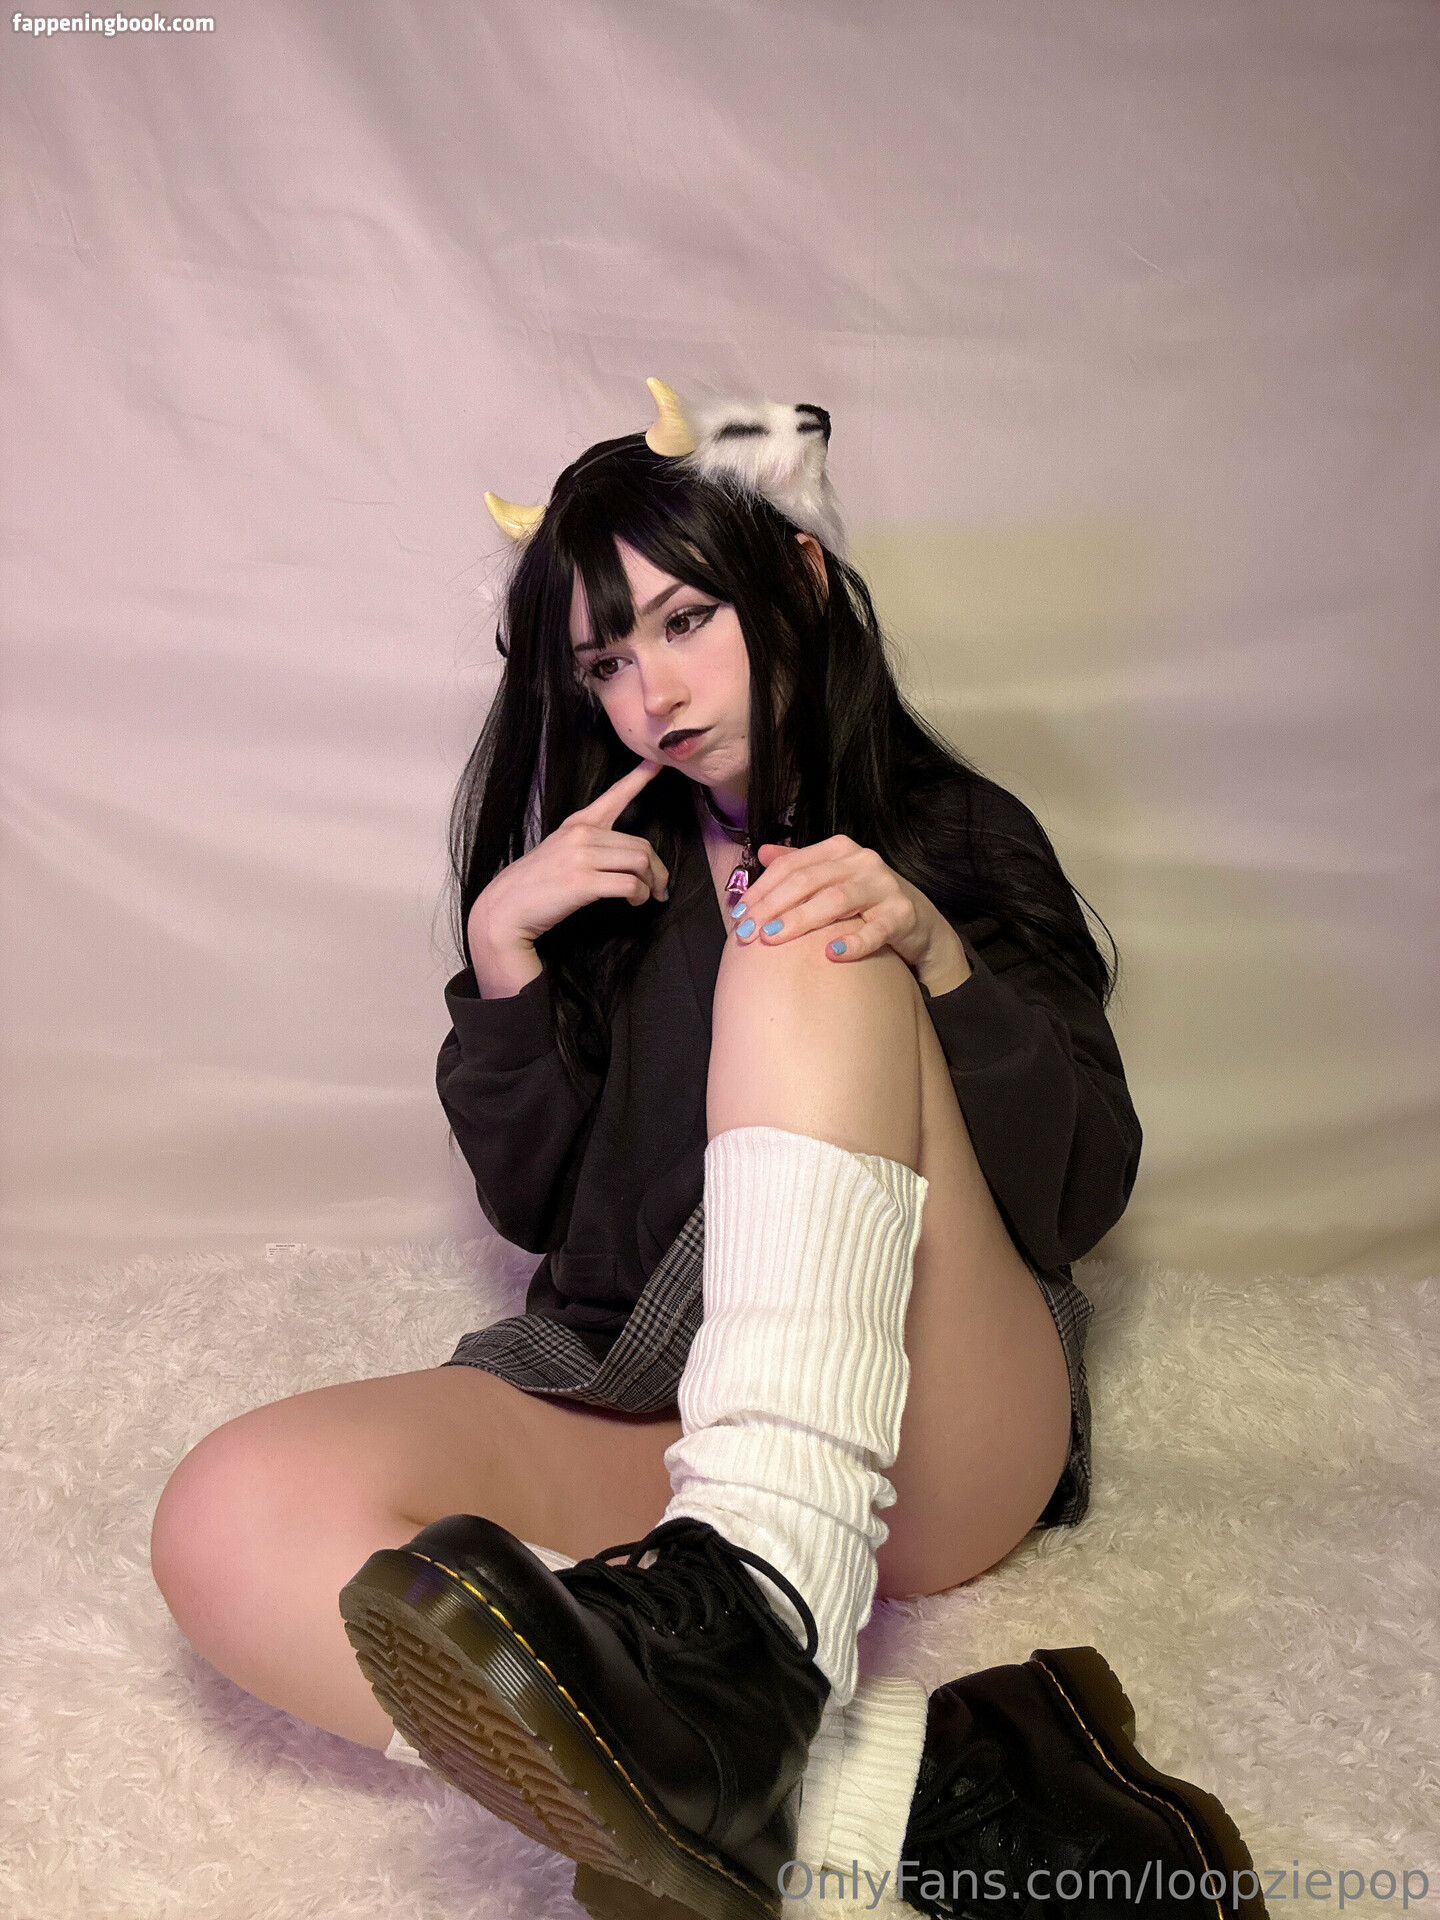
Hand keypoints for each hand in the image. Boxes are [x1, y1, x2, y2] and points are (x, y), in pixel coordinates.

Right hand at [468, 760, 669, 979]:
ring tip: (645, 897)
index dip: (639, 778)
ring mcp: (580, 858)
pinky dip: (639, 896)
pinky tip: (633, 902)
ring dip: (650, 884)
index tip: (657, 762)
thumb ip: (590, 846)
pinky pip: (629, 885)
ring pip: (640, 862)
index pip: (614, 796)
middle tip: (659, 888)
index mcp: (577, 824)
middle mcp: (581, 835)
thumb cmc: (535, 885)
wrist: (505, 908)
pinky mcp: (582, 883)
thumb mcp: (560, 852)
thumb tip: (630, 861)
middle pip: (641, 845)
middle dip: (657, 870)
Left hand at [731, 835, 971, 990]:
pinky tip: (831, 954)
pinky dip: (854, 942)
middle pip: (808, 881)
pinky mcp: (903, 913)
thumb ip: (800, 864)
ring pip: (835, 900)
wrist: (920, 924)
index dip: (761, 890)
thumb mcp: (833, 879)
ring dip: (800, 920)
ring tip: (772, 939)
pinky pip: (876, 928)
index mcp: (839, 850)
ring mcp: (884, 885)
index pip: (791, 866)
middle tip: (746, 934)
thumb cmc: (868, 902)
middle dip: (772, 907)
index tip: (738, 916)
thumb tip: (763, 853)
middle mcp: (862, 861)